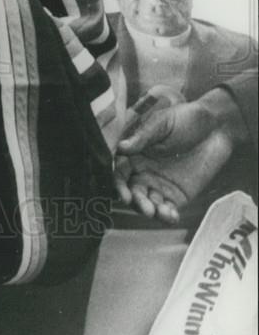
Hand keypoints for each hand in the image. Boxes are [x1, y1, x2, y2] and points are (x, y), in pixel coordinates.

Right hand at [114, 97, 236, 223]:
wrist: (215, 127)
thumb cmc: (185, 119)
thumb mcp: (161, 123)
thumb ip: (142, 137)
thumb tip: (120, 147)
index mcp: (134, 152)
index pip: (119, 169)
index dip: (118, 181)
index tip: (123, 191)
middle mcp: (142, 170)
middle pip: (130, 189)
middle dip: (134, 200)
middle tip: (143, 206)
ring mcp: (158, 184)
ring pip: (146, 201)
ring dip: (148, 209)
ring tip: (156, 212)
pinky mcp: (176, 195)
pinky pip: (167, 208)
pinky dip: (166, 215)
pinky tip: (171, 215)